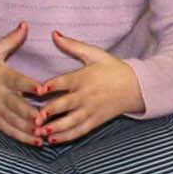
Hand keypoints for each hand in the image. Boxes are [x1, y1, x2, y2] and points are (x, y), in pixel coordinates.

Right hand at [0, 23, 41, 143]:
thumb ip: (10, 40)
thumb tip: (25, 23)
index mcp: (1, 76)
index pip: (16, 81)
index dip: (29, 85)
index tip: (43, 89)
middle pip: (17, 105)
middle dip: (32, 113)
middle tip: (48, 119)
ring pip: (15, 121)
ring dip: (30, 128)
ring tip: (47, 133)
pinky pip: (10, 131)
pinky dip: (23, 137)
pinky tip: (38, 142)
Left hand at [30, 32, 145, 146]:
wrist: (137, 86)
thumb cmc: (113, 68)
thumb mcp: (95, 54)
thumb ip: (72, 45)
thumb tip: (54, 33)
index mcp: (84, 77)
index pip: (65, 82)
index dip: (52, 86)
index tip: (38, 90)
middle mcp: (87, 95)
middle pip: (66, 105)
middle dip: (50, 112)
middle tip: (35, 118)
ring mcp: (91, 110)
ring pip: (71, 121)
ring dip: (55, 128)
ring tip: (40, 133)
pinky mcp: (96, 121)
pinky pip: (80, 131)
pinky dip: (67, 137)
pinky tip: (53, 140)